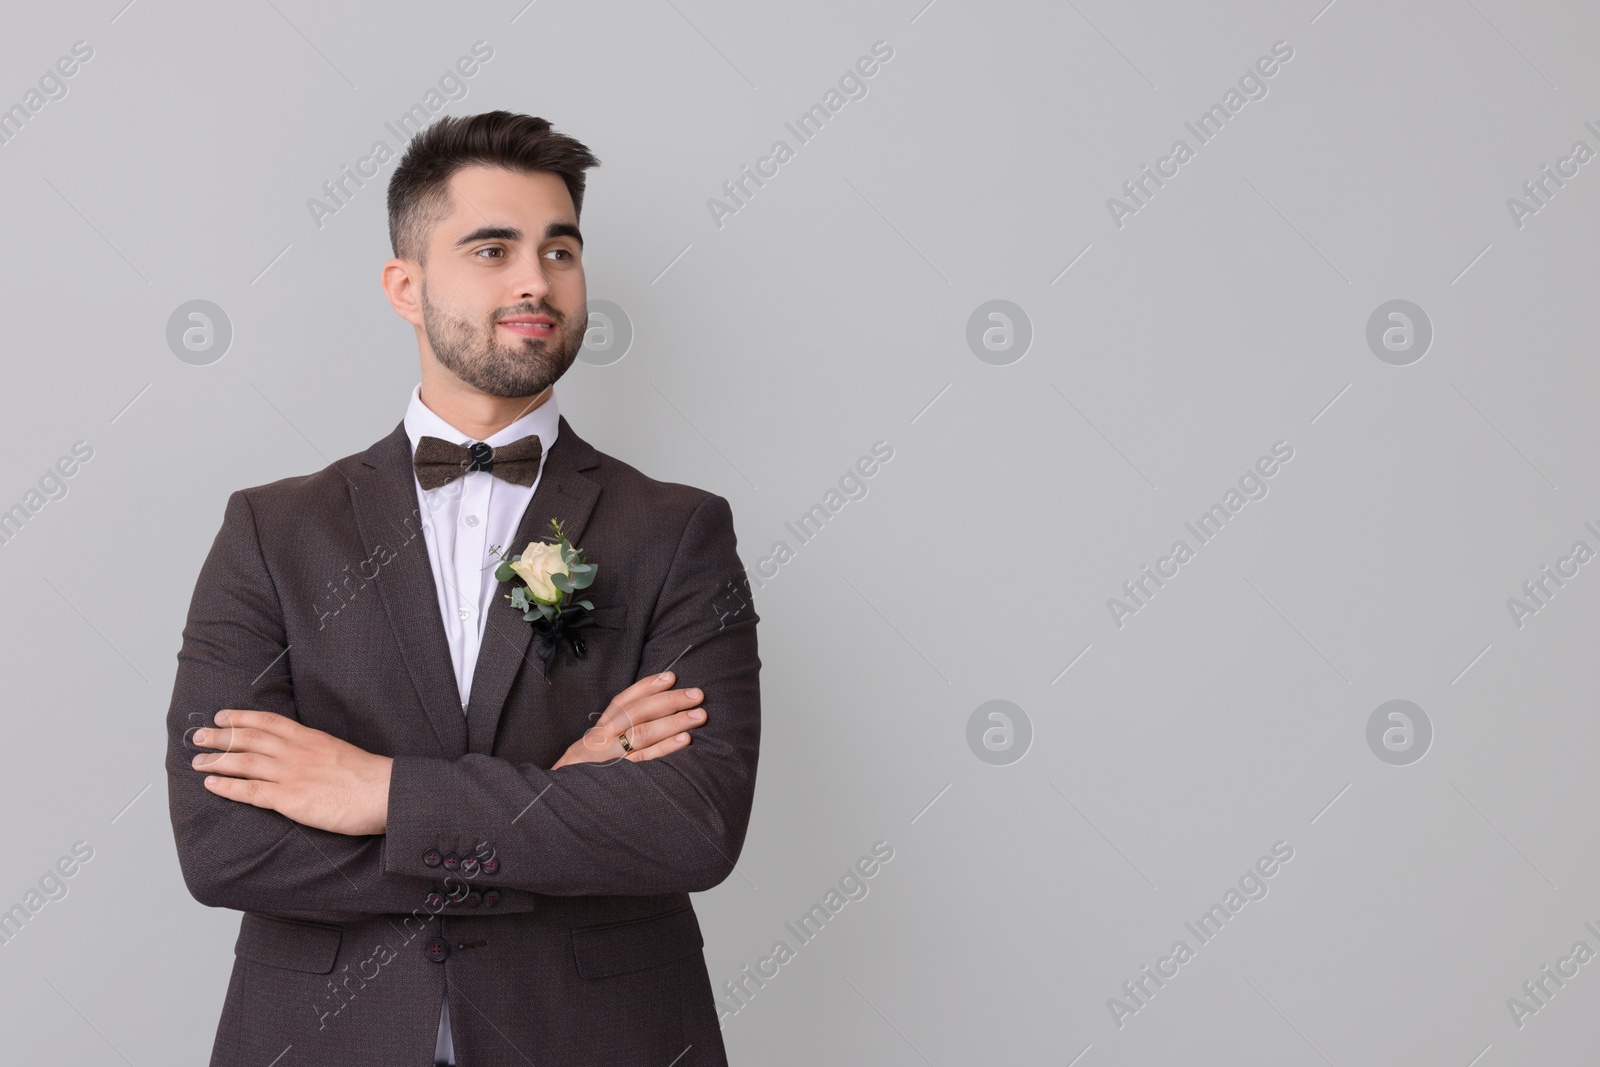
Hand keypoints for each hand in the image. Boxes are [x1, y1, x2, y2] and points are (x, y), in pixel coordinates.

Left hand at [190, 709, 392, 835]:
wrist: (382, 792)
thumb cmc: (369, 777)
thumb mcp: (340, 752)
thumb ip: (318, 751)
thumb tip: (307, 757)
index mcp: (310, 738)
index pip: (268, 721)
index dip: (242, 717)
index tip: (223, 716)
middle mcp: (295, 751)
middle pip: (249, 738)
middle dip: (220, 736)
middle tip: (198, 736)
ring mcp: (290, 774)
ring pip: (243, 762)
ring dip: (217, 760)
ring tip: (197, 761)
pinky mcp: (288, 798)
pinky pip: (249, 790)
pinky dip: (227, 786)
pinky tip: (211, 784)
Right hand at [552, 670, 706, 768]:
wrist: (564, 797)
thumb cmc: (592, 768)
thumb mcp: (600, 744)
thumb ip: (621, 727)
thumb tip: (658, 705)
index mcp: (601, 728)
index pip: (624, 701)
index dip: (648, 686)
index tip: (672, 677)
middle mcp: (605, 739)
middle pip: (637, 713)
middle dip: (669, 701)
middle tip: (696, 695)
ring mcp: (612, 758)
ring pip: (642, 734)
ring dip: (673, 722)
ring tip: (698, 715)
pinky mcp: (621, 777)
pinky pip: (645, 760)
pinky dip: (665, 748)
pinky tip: (684, 740)